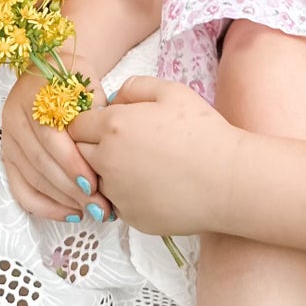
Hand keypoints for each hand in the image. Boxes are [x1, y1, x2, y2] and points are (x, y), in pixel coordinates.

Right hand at [0, 65, 111, 222]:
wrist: (48, 71)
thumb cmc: (72, 77)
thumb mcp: (86, 80)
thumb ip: (94, 106)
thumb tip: (105, 138)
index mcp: (33, 96)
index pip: (50, 136)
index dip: (71, 163)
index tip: (94, 183)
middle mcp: (14, 118)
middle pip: (41, 162)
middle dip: (71, 189)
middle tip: (99, 206)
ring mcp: (9, 139)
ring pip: (32, 179)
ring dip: (62, 200)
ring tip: (92, 211)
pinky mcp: (9, 156)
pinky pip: (21, 189)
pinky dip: (44, 206)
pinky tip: (70, 213)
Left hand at [70, 76, 238, 237]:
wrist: (230, 181)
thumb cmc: (203, 132)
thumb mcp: (171, 92)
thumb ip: (134, 87)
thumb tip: (114, 98)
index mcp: (113, 126)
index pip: (75, 125)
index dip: (87, 123)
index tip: (103, 124)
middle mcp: (107, 161)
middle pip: (78, 154)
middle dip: (90, 147)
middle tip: (121, 143)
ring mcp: (118, 194)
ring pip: (95, 181)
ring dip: (106, 173)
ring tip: (140, 165)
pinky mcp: (131, 218)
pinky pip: (116, 203)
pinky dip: (126, 195)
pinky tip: (153, 185)